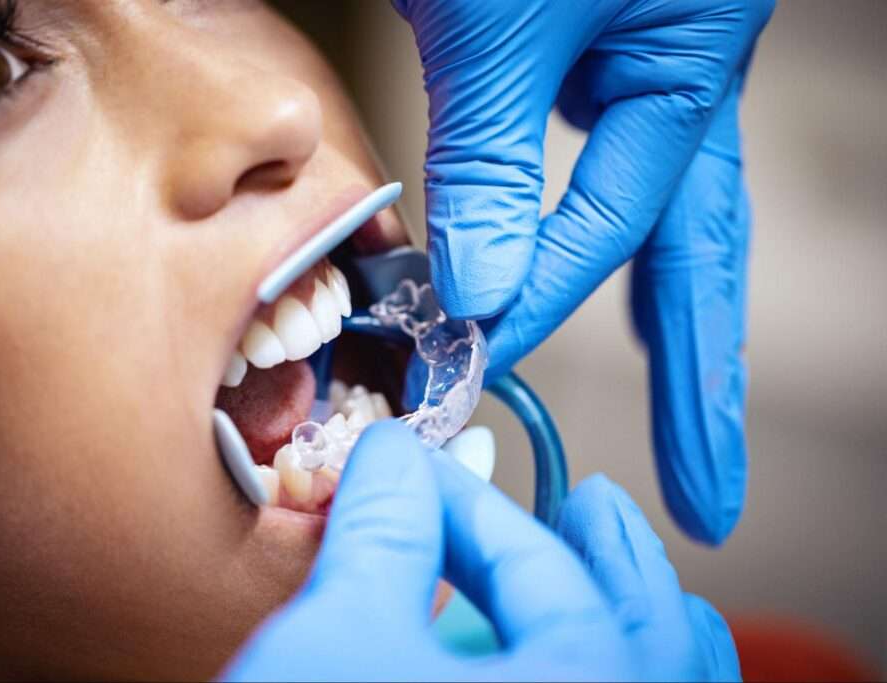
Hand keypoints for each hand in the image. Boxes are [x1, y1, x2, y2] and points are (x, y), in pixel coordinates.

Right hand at [222, 422, 739, 681]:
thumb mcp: (341, 640)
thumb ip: (381, 533)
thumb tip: (389, 457)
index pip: (534, 562)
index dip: (462, 498)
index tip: (412, 466)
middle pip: (650, 628)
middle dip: (604, 554)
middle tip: (589, 503)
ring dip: (633, 621)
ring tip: (612, 573)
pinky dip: (618, 679)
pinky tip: (568, 663)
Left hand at [393, 0, 773, 543]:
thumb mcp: (499, 17)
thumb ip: (495, 149)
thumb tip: (490, 285)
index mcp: (685, 61)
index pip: (609, 222)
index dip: (541, 293)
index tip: (478, 353)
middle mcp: (683, 69)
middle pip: (702, 252)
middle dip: (701, 378)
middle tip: (710, 491)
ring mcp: (651, 59)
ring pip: (668, 213)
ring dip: (669, 315)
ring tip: (688, 413)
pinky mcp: (598, 46)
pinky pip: (612, 162)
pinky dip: (609, 230)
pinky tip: (610, 278)